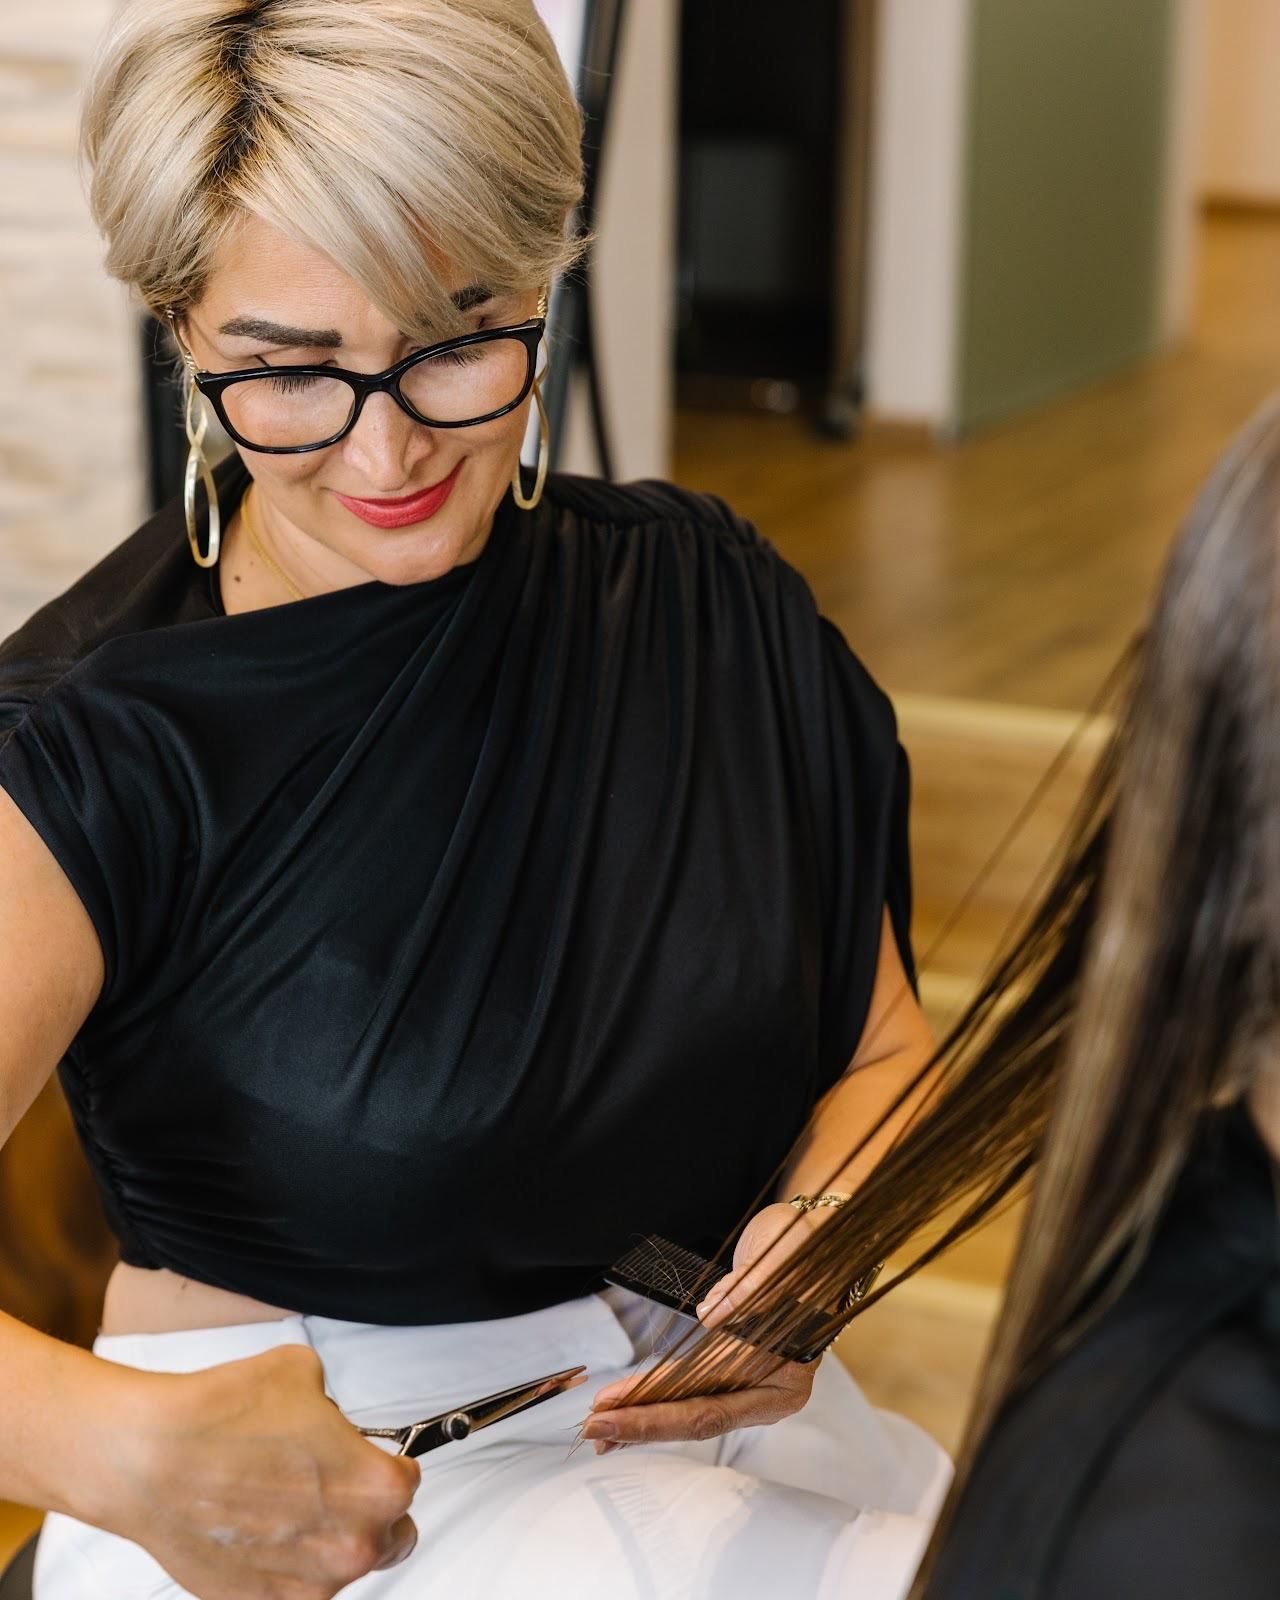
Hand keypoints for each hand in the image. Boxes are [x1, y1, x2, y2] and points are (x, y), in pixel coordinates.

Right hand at [91, 1343, 420, 1599]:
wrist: (151, 1458)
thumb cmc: (222, 1417)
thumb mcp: (304, 1374)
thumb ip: (335, 1410)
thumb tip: (330, 1424)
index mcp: (376, 1489)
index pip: (407, 1481)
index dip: (387, 1462)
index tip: (371, 1459)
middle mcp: (350, 1547)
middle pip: (388, 1534)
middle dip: (366, 1509)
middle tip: (333, 1485)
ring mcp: (305, 1586)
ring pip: (338, 1565)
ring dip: (324, 1539)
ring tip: (280, 1503)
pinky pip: (291, 1587)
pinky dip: (282, 1564)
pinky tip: (254, 1530)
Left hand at [585, 1201, 819, 1452]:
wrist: (809, 1233)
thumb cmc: (804, 1247)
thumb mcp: (785, 1258)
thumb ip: (753, 1289)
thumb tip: (712, 1315)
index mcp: (788, 1379)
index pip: (714, 1406)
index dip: (661, 1411)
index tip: (615, 1409)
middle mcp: (767, 1389)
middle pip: (697, 1416)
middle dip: (642, 1422)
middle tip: (592, 1427)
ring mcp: (747, 1379)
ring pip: (688, 1407)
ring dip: (642, 1414)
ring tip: (597, 1426)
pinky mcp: (728, 1363)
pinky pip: (687, 1387)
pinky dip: (654, 1395)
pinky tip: (624, 1404)